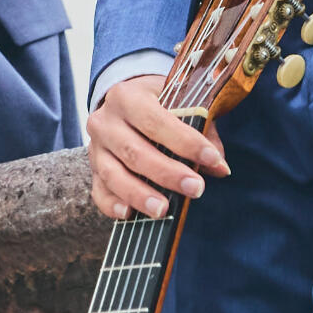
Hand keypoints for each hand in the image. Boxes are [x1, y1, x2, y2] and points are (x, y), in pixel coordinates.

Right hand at [86, 75, 229, 220]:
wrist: (126, 101)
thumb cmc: (160, 104)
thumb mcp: (180, 103)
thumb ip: (201, 131)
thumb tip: (219, 167)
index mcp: (127, 96)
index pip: (156, 121)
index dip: (185, 141)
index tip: (212, 159)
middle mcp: (105, 121)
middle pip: (134, 151)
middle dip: (167, 173)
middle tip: (196, 188)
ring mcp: (96, 147)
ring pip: (113, 175)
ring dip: (139, 195)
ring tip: (164, 210)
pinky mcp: (93, 169)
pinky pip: (99, 191)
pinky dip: (113, 205)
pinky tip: (129, 215)